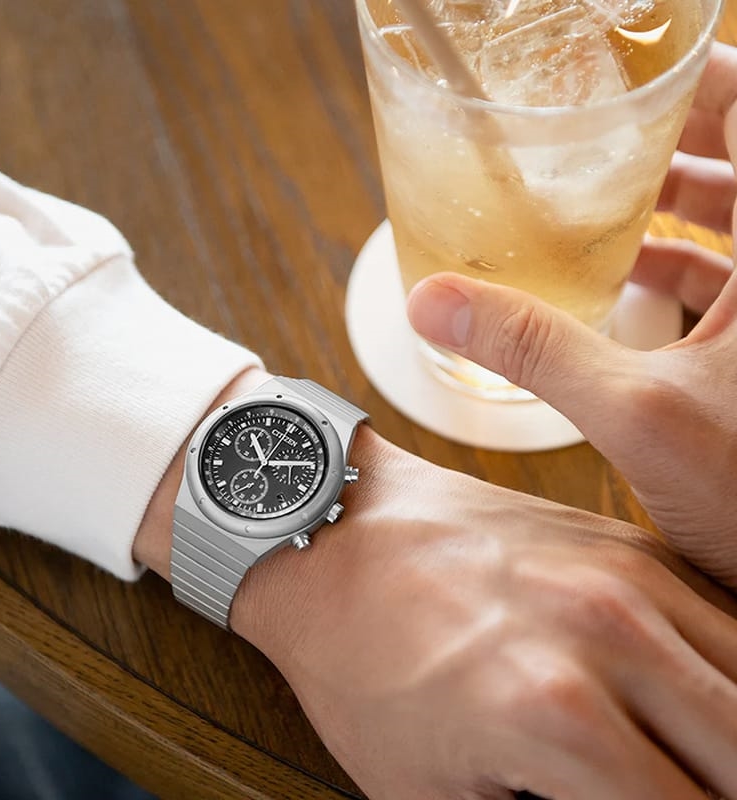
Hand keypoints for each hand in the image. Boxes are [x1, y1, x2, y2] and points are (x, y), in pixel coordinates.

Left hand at [233, 431, 736, 799]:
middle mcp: (611, 637)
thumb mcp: (426, 791)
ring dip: (728, 739)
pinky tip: (693, 703)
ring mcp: (629, 576)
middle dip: (717, 788)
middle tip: (668, 787)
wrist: (341, 533)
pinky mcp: (630, 544)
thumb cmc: (361, 658)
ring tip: (690, 758)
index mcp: (557, 716)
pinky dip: (725, 675)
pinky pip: (727, 623)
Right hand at [407, 43, 736, 587]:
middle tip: (589, 131)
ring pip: (723, 230)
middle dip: (665, 142)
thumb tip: (433, 301)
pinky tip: (612, 286)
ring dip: (661, 211)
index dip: (703, 80)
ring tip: (588, 203)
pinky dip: (665, 274)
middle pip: (734, 167)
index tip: (632, 69)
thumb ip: (531, 349)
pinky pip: (715, 287)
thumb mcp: (634, 413)